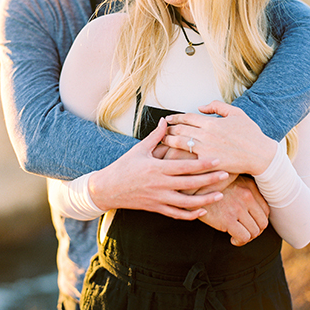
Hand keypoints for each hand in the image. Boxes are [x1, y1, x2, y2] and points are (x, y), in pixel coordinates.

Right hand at [88, 118, 226, 219]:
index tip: (218, 159)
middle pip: (190, 184)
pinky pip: (177, 214)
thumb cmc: (124, 166)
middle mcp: (160, 185)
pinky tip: (202, 210)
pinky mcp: (157, 209)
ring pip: (187, 203)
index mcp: (157, 168)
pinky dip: (191, 214)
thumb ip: (156, 136)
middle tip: (227, 174)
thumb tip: (166, 120)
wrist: (108, 189)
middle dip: (210, 180)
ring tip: (220, 194)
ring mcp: (159, 199)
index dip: (202, 163)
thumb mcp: (139, 149)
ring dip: (205, 200)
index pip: (184, 166)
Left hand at [164, 101, 276, 174]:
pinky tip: (172, 159)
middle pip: (180, 130)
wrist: (260, 155)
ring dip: (169, 142)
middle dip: (168, 129)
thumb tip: (201, 107)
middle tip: (161, 130)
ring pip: (180, 144)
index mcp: (211, 122)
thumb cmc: (250, 134)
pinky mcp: (208, 164)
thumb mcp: (236, 113)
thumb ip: (217, 106)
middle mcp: (206, 135)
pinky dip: (178, 159)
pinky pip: (189, 160)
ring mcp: (206, 150)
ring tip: (162, 142)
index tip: (167, 119)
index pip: (186, 118)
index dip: (175, 118)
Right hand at [197, 175, 269, 245]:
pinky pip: (244, 237)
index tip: (250, 223)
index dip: (259, 221)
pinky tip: (232, 238)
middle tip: (245, 232)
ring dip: (247, 237)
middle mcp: (246, 196)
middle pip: (263, 222)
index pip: (266, 210)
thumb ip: (244, 189)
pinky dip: (240, 241)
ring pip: (254, 232)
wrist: (192, 189)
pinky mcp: (227, 219)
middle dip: (255, 231)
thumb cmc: (211, 187)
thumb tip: (254, 207)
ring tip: (238, 235)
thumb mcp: (231, 180)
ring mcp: (237, 208)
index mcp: (249, 186)